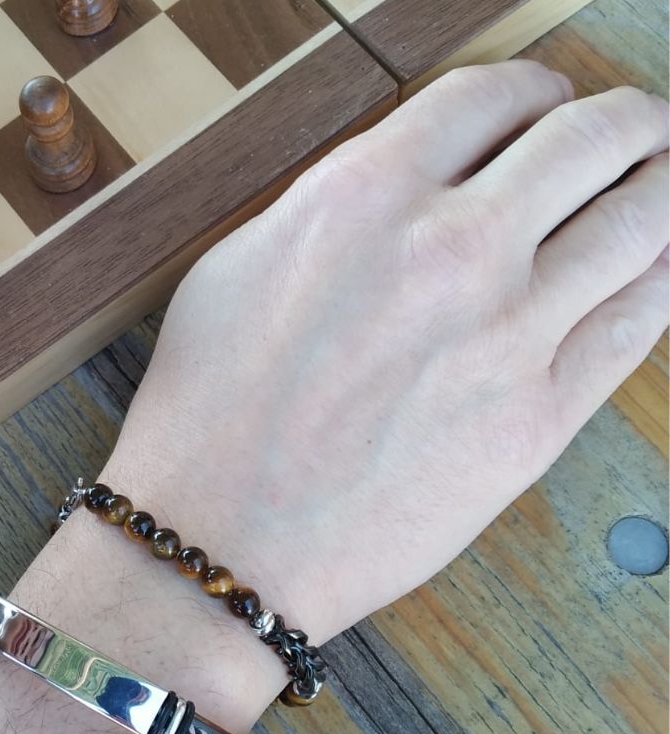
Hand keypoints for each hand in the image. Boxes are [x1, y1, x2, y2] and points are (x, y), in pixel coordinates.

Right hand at [113, 61, 668, 645]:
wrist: (218, 546)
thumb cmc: (206, 424)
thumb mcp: (235, 272)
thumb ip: (332, 212)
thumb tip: (404, 191)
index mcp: (364, 198)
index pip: (493, 97)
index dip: (532, 90)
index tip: (540, 106)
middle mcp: (450, 248)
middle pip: (592, 138)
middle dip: (624, 123)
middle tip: (633, 131)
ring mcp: (505, 334)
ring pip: (642, 220)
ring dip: (662, 188)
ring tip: (662, 190)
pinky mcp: (535, 419)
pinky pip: (637, 323)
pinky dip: (660, 280)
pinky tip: (658, 270)